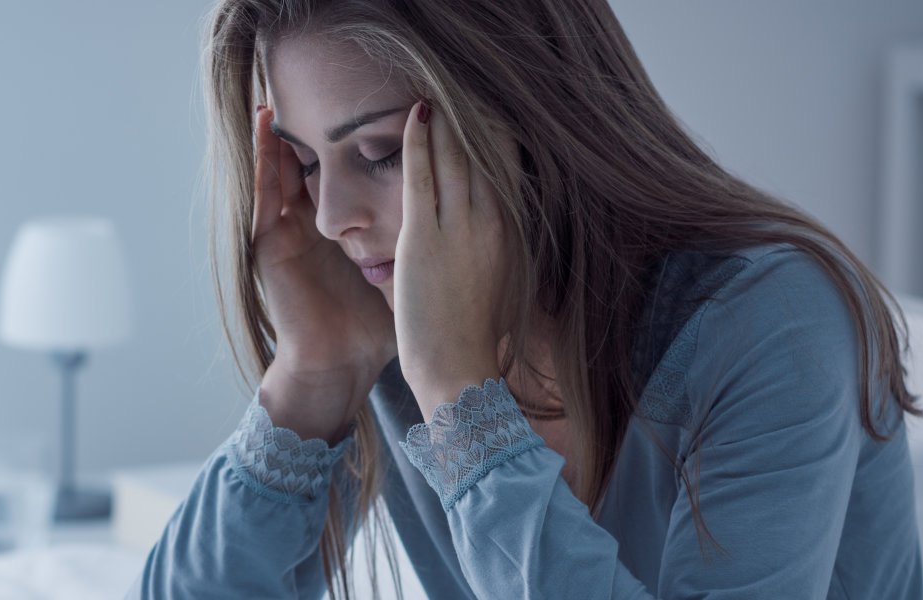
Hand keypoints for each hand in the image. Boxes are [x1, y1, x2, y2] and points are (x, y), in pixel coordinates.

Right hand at [248, 106, 396, 440]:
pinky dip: (262, 160)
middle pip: (315, 168)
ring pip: (284, 172)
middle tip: (321, 90)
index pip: (348, 176)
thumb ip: (425, 249)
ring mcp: (290, 234)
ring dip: (280, 136)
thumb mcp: (405, 274)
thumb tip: (469, 233)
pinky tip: (263, 129)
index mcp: (345, 232)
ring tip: (280, 98)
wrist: (340, 365)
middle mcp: (315, 228)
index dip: (357, 143)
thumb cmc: (375, 329)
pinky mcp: (270, 245)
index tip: (372, 108)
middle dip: (317, 131)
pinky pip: (264, 193)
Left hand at [393, 101, 511, 419]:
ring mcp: (458, 229)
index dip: (493, 138)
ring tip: (435, 92)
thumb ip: (494, 261)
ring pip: (453, 157)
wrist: (461, 373)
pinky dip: (418, 142)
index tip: (486, 116)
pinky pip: (421, 176)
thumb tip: (494, 253)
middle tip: (457, 90)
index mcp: (508, 237)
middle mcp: (490, 224)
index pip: (503, 171)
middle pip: (482, 155)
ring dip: (444, 121)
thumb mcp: (498, 292)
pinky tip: (414, 115)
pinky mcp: (424, 238)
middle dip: (469, 121)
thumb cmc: (475, 343)